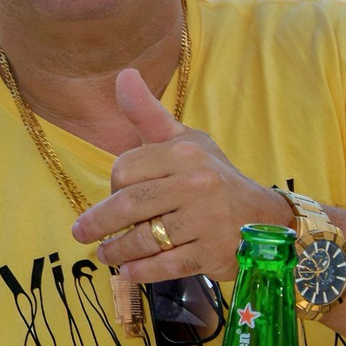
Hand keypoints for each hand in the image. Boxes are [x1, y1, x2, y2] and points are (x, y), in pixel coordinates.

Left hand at [71, 69, 293, 283]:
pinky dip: (140, 271)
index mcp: (184, 154)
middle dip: (97, 223)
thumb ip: (148, 113)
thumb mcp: (184, 140)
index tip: (117, 195)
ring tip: (104, 254)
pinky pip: (166, 265)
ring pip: (144, 239)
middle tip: (80, 233)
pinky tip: (127, 271)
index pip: (124, 171)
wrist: (264, 218)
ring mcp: (207, 221)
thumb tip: (123, 75)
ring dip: (116, 251)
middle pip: (129, 205)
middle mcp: (197, 184)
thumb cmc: (211, 176)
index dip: (112, 186)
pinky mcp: (213, 253)